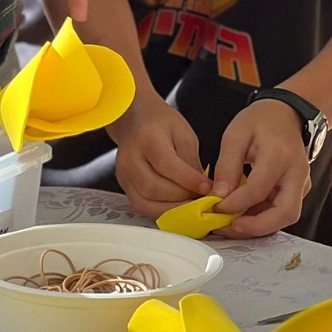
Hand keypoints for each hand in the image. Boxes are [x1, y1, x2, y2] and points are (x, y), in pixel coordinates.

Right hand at [112, 98, 212, 217]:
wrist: (135, 119)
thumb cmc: (161, 123)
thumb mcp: (183, 133)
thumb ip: (191, 161)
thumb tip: (201, 188)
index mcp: (147, 137)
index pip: (166, 164)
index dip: (188, 180)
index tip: (207, 188)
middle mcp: (130, 157)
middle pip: (153, 187)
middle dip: (181, 198)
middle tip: (201, 199)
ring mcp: (124, 174)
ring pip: (145, 202)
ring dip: (171, 209)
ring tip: (190, 205)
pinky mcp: (124, 186)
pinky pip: (140, 206)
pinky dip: (160, 212)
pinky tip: (176, 208)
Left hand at [212, 99, 310, 237]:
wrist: (286, 114)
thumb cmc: (261, 121)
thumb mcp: (235, 134)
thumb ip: (227, 165)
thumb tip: (219, 196)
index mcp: (280, 155)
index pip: (259, 189)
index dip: (236, 204)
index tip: (215, 207)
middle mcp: (297, 173)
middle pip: (285, 213)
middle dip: (256, 227)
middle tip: (229, 227)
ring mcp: (302, 183)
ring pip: (286, 217)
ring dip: (259, 225)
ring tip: (231, 223)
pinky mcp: (299, 190)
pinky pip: (283, 211)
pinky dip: (264, 218)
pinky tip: (243, 214)